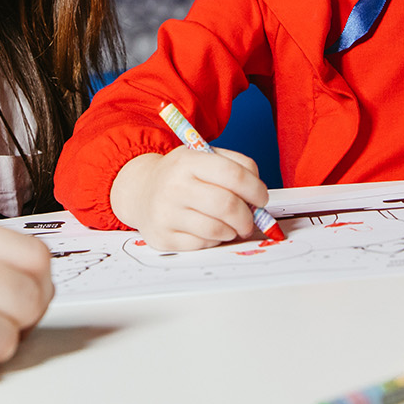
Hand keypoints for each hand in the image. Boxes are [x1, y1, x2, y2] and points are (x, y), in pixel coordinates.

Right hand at [108, 147, 268, 251]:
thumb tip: (259, 198)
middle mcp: (173, 186)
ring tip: (230, 225)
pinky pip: (203, 245)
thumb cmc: (181, 176)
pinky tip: (209, 230)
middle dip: (247, 217)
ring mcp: (166, 214)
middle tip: (250, 220)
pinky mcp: (163, 238)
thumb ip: (236, 167)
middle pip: (227, 206)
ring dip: (232, 230)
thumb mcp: (203, 157)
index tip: (261, 198)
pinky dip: (214, 240)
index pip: (232, 174)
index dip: (255, 189)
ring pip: (217, 230)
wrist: (141, 191)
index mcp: (187, 161)